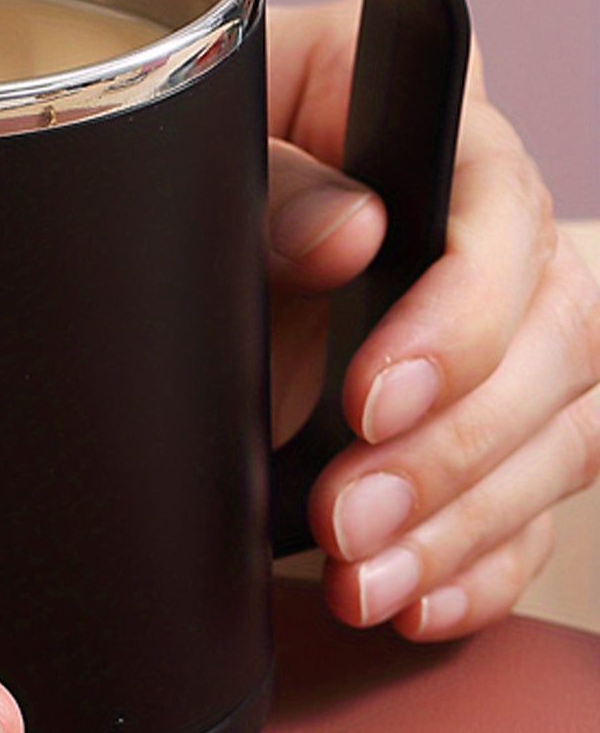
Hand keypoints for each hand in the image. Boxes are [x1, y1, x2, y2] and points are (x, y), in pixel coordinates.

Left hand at [266, 0, 599, 639]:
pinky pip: (528, 503)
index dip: (459, 320)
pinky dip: (476, 564)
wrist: (174, 223)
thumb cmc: (208, 161)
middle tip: (349, 509)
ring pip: (558, 436)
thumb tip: (348, 233)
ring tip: (366, 574)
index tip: (372, 398)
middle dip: (454, 449)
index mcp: (438, 135)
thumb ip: (277, 187)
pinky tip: (414, 596)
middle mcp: (492, 231)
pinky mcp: (476, 420)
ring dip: (463, 525)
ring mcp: (498, 334)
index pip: (501, 217)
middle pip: (555, 341)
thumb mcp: (221, 151)